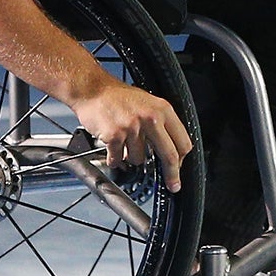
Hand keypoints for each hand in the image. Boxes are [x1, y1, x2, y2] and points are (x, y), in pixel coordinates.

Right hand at [65, 74, 192, 189]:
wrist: (92, 89)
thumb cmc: (118, 96)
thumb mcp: (148, 102)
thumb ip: (160, 123)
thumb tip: (170, 148)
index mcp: (162, 109)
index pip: (182, 140)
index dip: (181, 158)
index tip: (179, 168)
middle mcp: (150, 118)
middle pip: (169, 155)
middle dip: (172, 174)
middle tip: (173, 185)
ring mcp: (132, 127)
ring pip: (140, 159)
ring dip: (131, 157)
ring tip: (124, 141)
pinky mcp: (115, 136)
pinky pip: (118, 159)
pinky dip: (114, 158)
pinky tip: (112, 148)